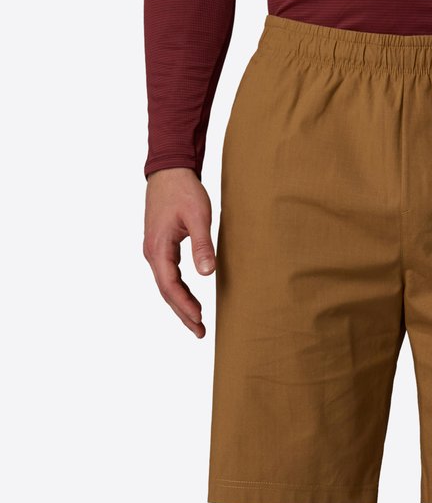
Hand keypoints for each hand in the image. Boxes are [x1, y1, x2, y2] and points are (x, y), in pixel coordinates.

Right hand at [143, 168, 215, 338]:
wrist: (169, 170)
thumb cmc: (183, 190)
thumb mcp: (198, 216)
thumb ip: (203, 245)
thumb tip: (207, 273)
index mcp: (158, 248)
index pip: (170, 285)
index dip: (185, 305)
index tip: (200, 319)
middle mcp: (152, 252)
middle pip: (166, 292)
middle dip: (183, 313)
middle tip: (200, 332)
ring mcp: (154, 251)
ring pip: (166, 286)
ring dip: (180, 305)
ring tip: (197, 322)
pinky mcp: (160, 247)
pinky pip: (168, 276)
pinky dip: (178, 291)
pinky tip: (189, 300)